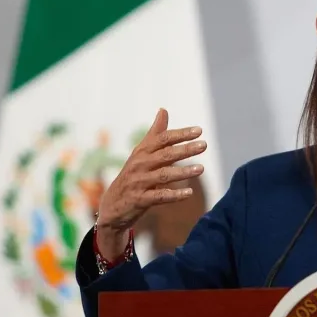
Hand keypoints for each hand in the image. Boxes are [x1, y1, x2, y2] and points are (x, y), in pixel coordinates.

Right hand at [96, 108, 206, 259]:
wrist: (112, 206)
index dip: (180, 134)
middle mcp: (140, 164)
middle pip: (165, 155)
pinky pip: (159, 196)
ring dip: (183, 172)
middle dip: (185, 150)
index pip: (163, 139)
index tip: (199, 130)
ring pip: (164, 175)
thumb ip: (155, 134)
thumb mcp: (141, 153)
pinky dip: (174, 195)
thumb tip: (163, 110)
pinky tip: (189, 193)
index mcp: (142, 152)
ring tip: (201, 169)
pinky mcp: (140, 199)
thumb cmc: (133, 176)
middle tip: (204, 145)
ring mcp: (139, 182)